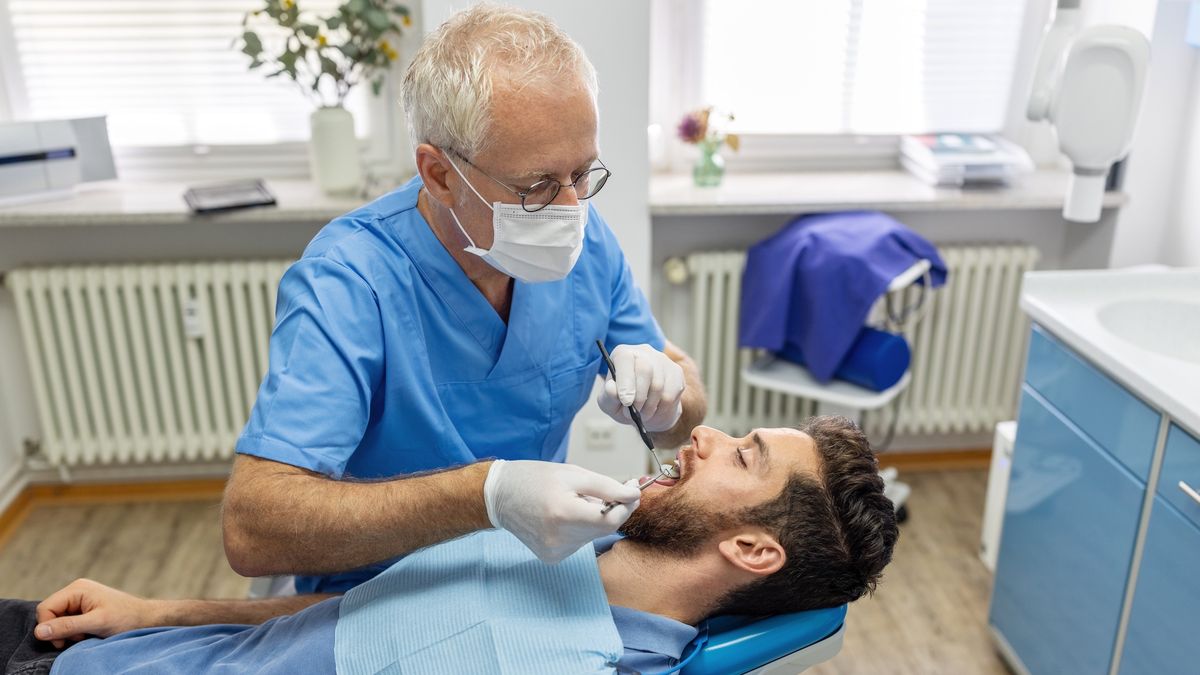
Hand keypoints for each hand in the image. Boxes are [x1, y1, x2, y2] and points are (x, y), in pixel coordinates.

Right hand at [35, 578, 159, 647]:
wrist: (146, 618)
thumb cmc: (126, 618)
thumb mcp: (97, 623)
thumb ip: (68, 626)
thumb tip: (39, 631)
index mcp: (77, 588)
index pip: (45, 608)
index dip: (48, 627)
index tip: (62, 641)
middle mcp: (76, 591)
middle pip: (49, 613)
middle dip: (59, 630)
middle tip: (78, 637)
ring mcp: (80, 599)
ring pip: (57, 619)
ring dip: (67, 631)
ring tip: (85, 635)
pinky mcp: (84, 608)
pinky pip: (66, 621)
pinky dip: (73, 631)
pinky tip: (87, 633)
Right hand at [483, 460, 639, 562]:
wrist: (499, 495)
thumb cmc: (535, 479)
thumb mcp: (573, 474)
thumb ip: (607, 486)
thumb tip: (634, 495)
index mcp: (564, 514)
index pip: (611, 520)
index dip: (627, 505)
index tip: (632, 489)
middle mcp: (559, 538)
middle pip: (604, 528)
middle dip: (612, 509)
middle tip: (607, 490)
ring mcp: (554, 552)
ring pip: (593, 536)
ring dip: (594, 518)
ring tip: (574, 502)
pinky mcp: (552, 557)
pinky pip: (580, 542)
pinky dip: (581, 528)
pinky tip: (564, 517)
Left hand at [597, 343, 685, 432]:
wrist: (647, 409)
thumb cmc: (623, 403)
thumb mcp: (609, 403)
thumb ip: (608, 396)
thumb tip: (612, 389)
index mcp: (622, 354)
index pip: (625, 359)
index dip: (625, 380)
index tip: (626, 401)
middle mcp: (644, 352)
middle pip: (645, 369)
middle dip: (639, 397)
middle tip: (634, 412)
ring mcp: (663, 360)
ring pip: (659, 385)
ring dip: (649, 406)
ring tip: (642, 414)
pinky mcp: (676, 372)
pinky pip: (671, 394)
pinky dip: (661, 409)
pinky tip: (655, 410)